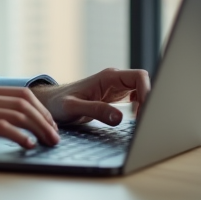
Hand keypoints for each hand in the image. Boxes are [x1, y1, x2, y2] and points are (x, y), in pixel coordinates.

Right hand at [0, 82, 58, 154]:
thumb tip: (4, 121)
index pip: (20, 93)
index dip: (40, 110)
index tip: (49, 125)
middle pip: (24, 101)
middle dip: (44, 120)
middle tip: (54, 137)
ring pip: (16, 113)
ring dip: (37, 129)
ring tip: (46, 143)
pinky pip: (1, 126)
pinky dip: (19, 135)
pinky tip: (27, 145)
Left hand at [31, 67, 150, 126]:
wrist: (50, 103)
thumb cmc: (59, 103)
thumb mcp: (74, 108)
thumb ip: (96, 110)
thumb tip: (119, 117)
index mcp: (107, 77)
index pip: (139, 77)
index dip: (148, 92)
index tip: (146, 112)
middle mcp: (114, 80)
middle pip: (144, 84)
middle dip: (150, 100)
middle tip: (146, 120)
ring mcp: (116, 87)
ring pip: (142, 91)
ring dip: (147, 104)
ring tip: (143, 122)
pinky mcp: (116, 96)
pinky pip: (136, 98)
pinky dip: (141, 108)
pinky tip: (136, 120)